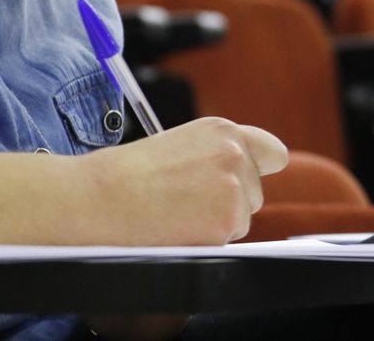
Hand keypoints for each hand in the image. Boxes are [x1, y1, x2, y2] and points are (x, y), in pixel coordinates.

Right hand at [78, 117, 287, 246]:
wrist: (102, 196)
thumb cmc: (129, 174)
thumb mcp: (180, 145)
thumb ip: (215, 156)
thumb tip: (238, 178)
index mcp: (224, 130)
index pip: (271, 152)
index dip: (258, 172)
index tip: (247, 182)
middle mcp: (236, 154)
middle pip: (255, 193)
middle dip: (229, 204)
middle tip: (186, 204)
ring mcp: (235, 187)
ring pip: (242, 220)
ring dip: (216, 224)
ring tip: (175, 214)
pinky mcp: (227, 221)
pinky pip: (227, 242)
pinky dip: (206, 242)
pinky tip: (177, 229)